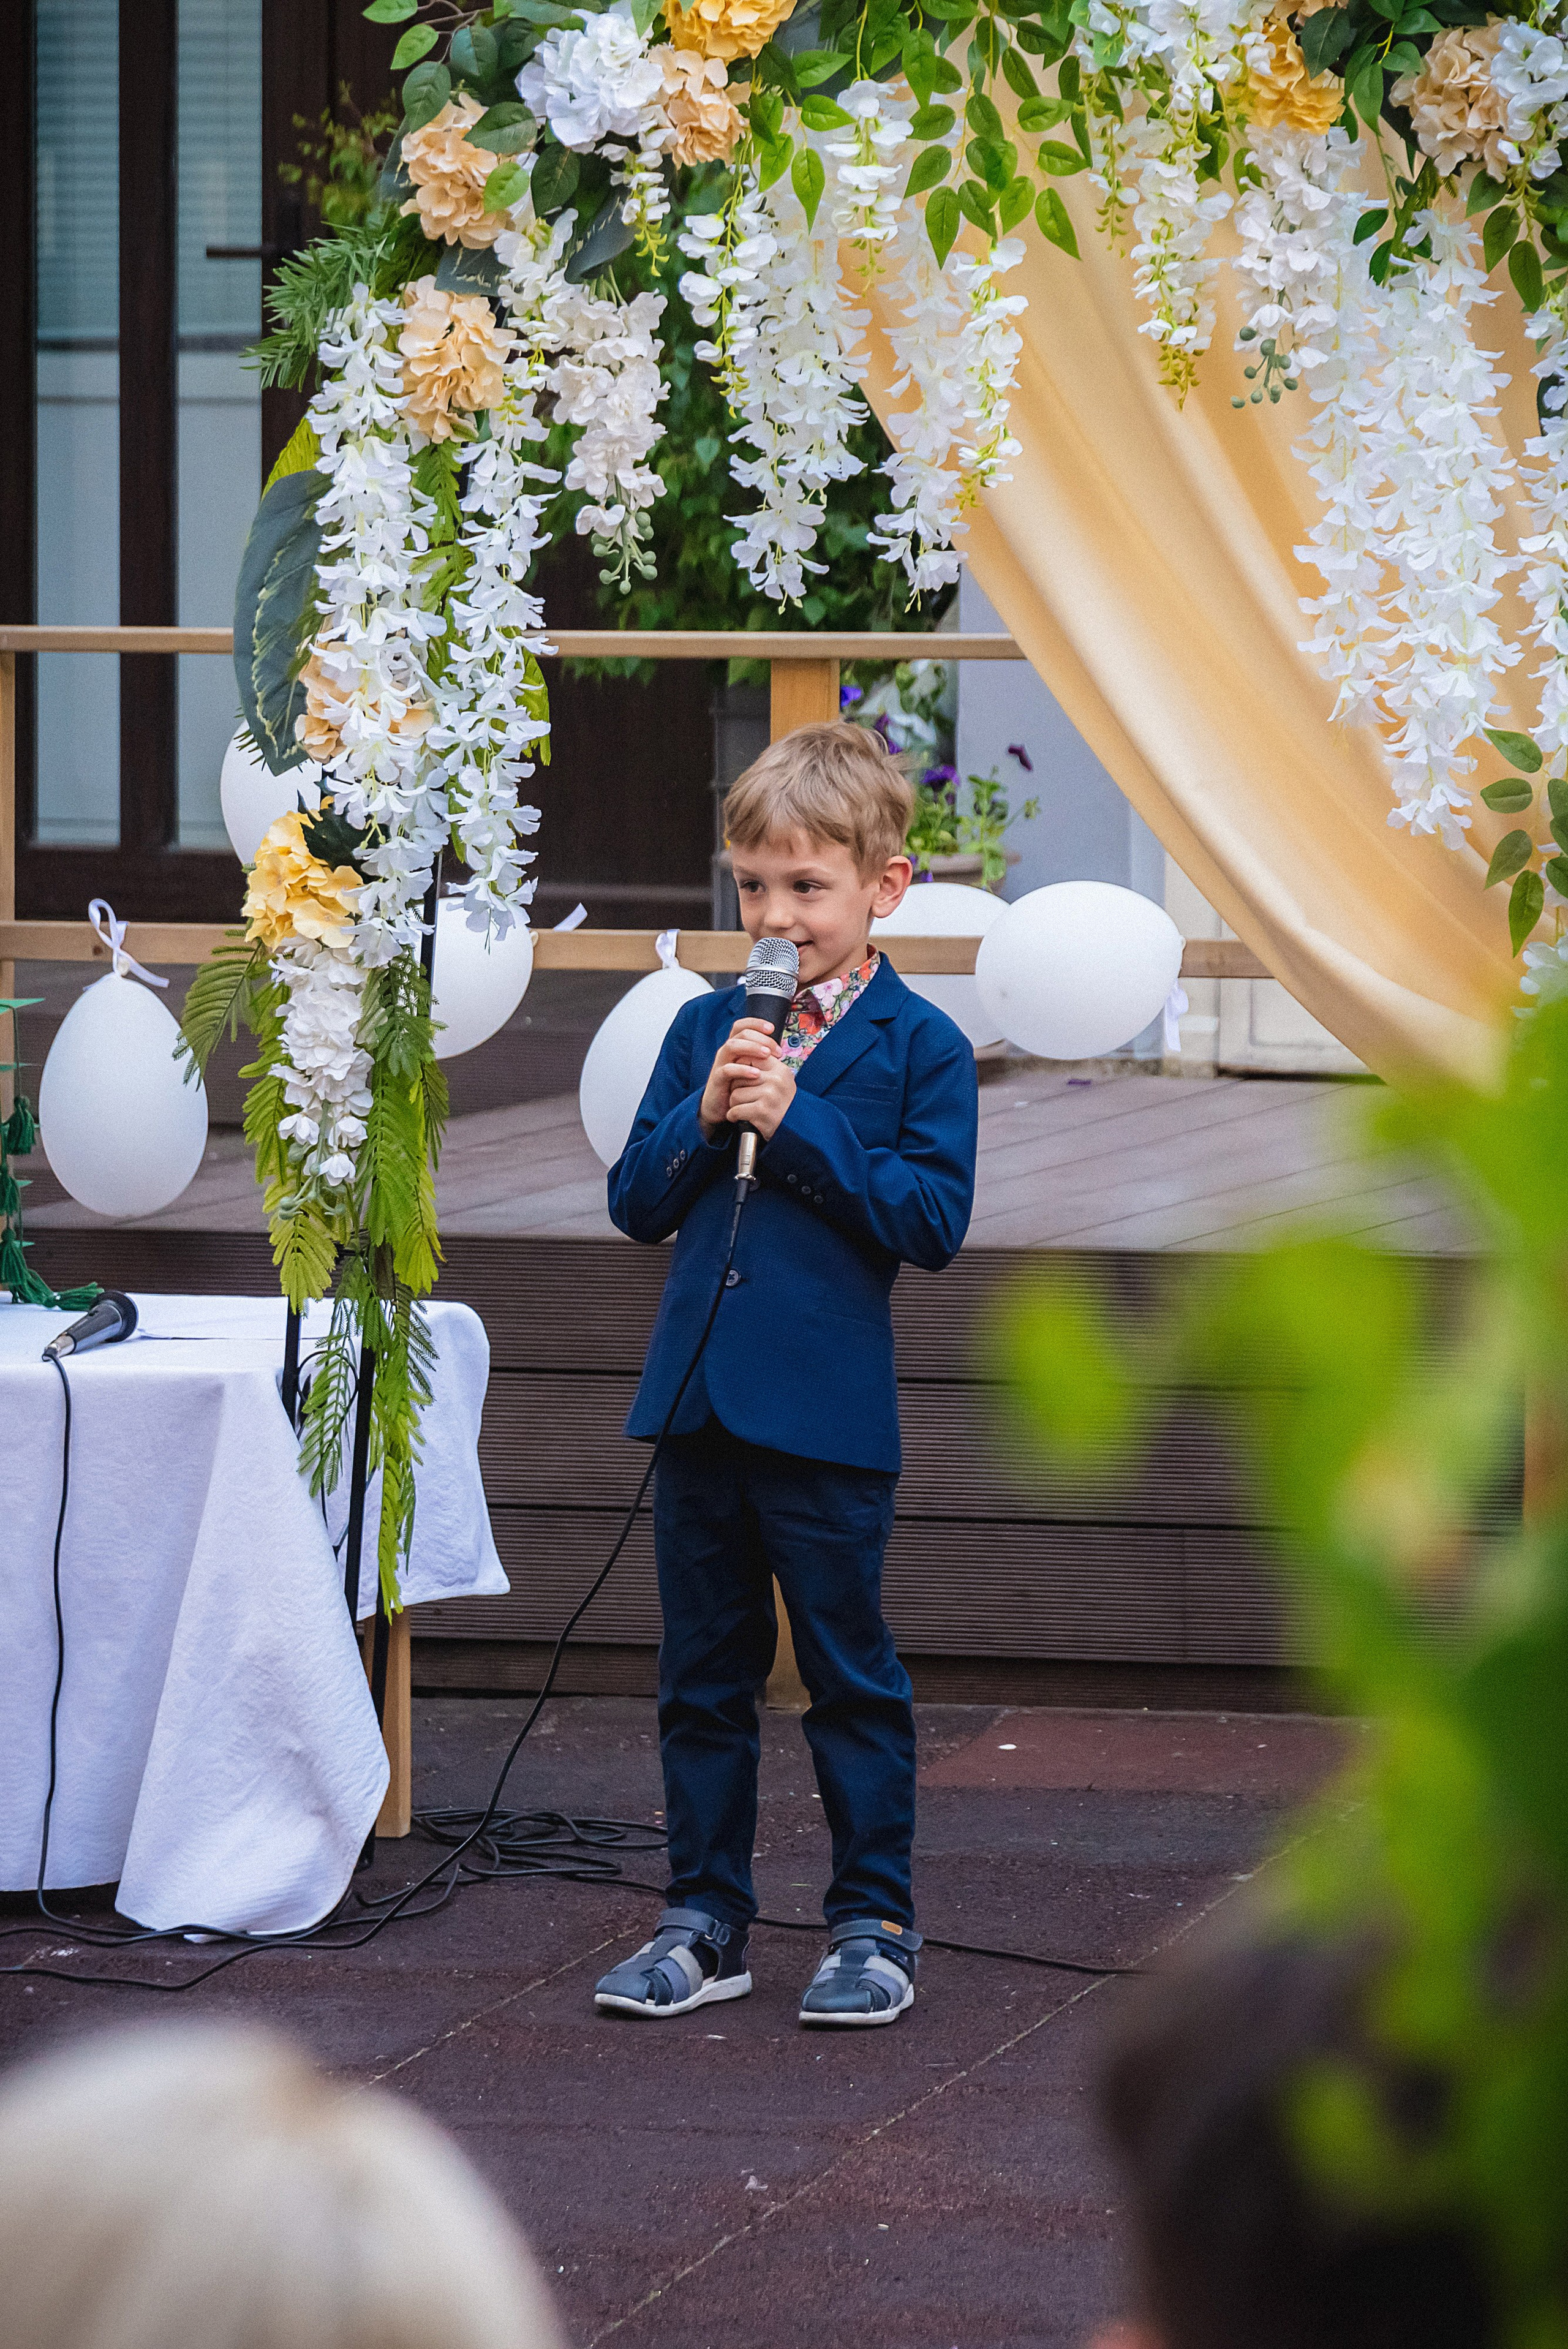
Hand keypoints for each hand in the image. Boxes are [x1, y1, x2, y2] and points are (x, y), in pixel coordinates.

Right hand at [699, 1018, 781, 1139]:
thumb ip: (761, 1058)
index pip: (742, 1026)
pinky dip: (742, 1069)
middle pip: (741, 1034)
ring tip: (767, 1055)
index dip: (756, 1023)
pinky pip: (727, 1070)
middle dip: (760, 1038)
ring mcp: (721, 1064)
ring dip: (751, 1048)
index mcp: (735, 1046)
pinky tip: (756, 1073)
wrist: (722, 1107)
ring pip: (731, 1046)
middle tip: (776, 1050)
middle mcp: (727, 1052)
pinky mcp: (717, 1079)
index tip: (772, 1028)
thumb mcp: (751, 1068)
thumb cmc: (740, 1086)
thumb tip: (780, 1050)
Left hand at [726, 1046, 795, 1141]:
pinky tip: (743, 1118)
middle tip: (747, 1098)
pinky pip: (735, 1110)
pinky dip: (735, 1116)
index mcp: (780, 1069)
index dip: (741, 1069)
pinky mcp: (762, 1111)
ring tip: (747, 1108)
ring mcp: (770, 1096)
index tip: (744, 1080)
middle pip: (739, 1077)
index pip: (749, 1058)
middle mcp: (776, 1080)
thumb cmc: (780, 1104)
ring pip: (735, 1094)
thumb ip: (764, 1067)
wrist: (793, 1129)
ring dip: (735, 1105)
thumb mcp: (779, 1081)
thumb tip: (741, 1054)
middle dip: (737, 1090)